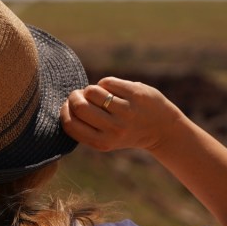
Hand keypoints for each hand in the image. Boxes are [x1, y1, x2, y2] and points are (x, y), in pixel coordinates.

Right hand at [60, 77, 183, 153]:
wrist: (162, 129)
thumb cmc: (127, 132)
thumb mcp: (106, 139)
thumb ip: (87, 126)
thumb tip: (66, 103)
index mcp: (102, 143)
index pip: (70, 124)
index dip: (64, 111)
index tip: (67, 106)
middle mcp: (114, 129)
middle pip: (80, 106)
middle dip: (74, 96)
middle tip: (78, 95)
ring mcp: (126, 111)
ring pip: (92, 91)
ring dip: (91, 90)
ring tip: (98, 94)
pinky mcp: (136, 94)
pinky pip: (108, 82)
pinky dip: (106, 84)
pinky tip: (114, 90)